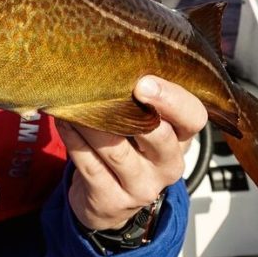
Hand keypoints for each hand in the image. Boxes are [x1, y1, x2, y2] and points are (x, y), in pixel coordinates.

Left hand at [57, 76, 207, 230]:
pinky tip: (64, 120)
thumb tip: (114, 55)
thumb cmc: (130, 148)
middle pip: (159, 136)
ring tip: (73, 98)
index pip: (193, 117)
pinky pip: (88, 164)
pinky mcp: (111, 201)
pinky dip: (73, 138)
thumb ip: (142, 98)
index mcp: (182, 138)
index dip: (172, 99)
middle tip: (105, 87)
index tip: (144, 82)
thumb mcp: (146, 125)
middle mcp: (168, 165)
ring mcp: (141, 187)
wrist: (110, 200)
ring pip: (115, 148)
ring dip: (91, 120)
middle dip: (132, 110)